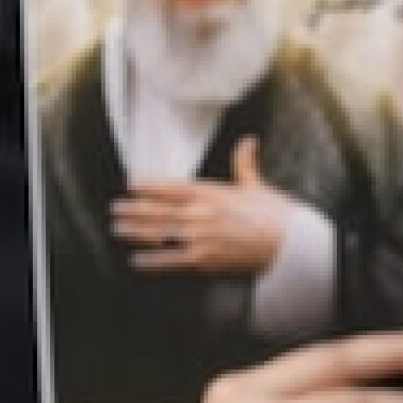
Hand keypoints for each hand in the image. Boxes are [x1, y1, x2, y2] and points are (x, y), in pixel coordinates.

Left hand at [115, 137, 298, 276]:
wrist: (287, 242)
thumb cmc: (273, 214)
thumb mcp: (256, 185)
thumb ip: (244, 163)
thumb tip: (248, 141)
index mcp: (211, 193)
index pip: (172, 187)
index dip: (149, 186)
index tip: (132, 185)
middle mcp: (201, 213)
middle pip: (158, 210)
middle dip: (134, 210)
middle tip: (116, 209)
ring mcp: (200, 237)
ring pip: (159, 233)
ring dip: (136, 231)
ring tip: (119, 229)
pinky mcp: (203, 259)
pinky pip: (171, 260)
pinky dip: (152, 261)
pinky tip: (137, 260)